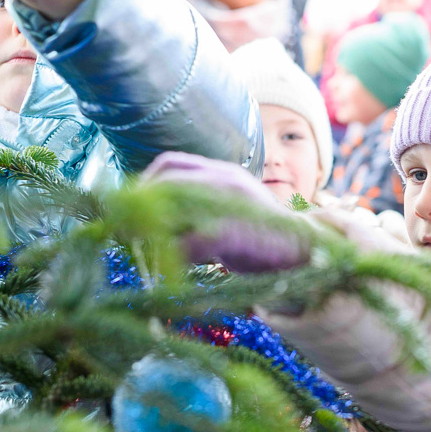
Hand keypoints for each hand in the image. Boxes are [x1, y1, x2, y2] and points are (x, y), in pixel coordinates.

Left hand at [143, 152, 310, 272]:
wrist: (305, 255)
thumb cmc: (262, 240)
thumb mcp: (228, 212)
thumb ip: (200, 208)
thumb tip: (154, 220)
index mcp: (223, 174)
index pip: (171, 164)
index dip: (145, 183)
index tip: (132, 207)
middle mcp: (225, 181)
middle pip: (165, 184)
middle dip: (139, 208)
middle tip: (126, 232)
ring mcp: (230, 204)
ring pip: (172, 209)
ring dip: (152, 233)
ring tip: (145, 252)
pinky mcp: (233, 233)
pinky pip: (188, 243)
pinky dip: (174, 256)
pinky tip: (172, 268)